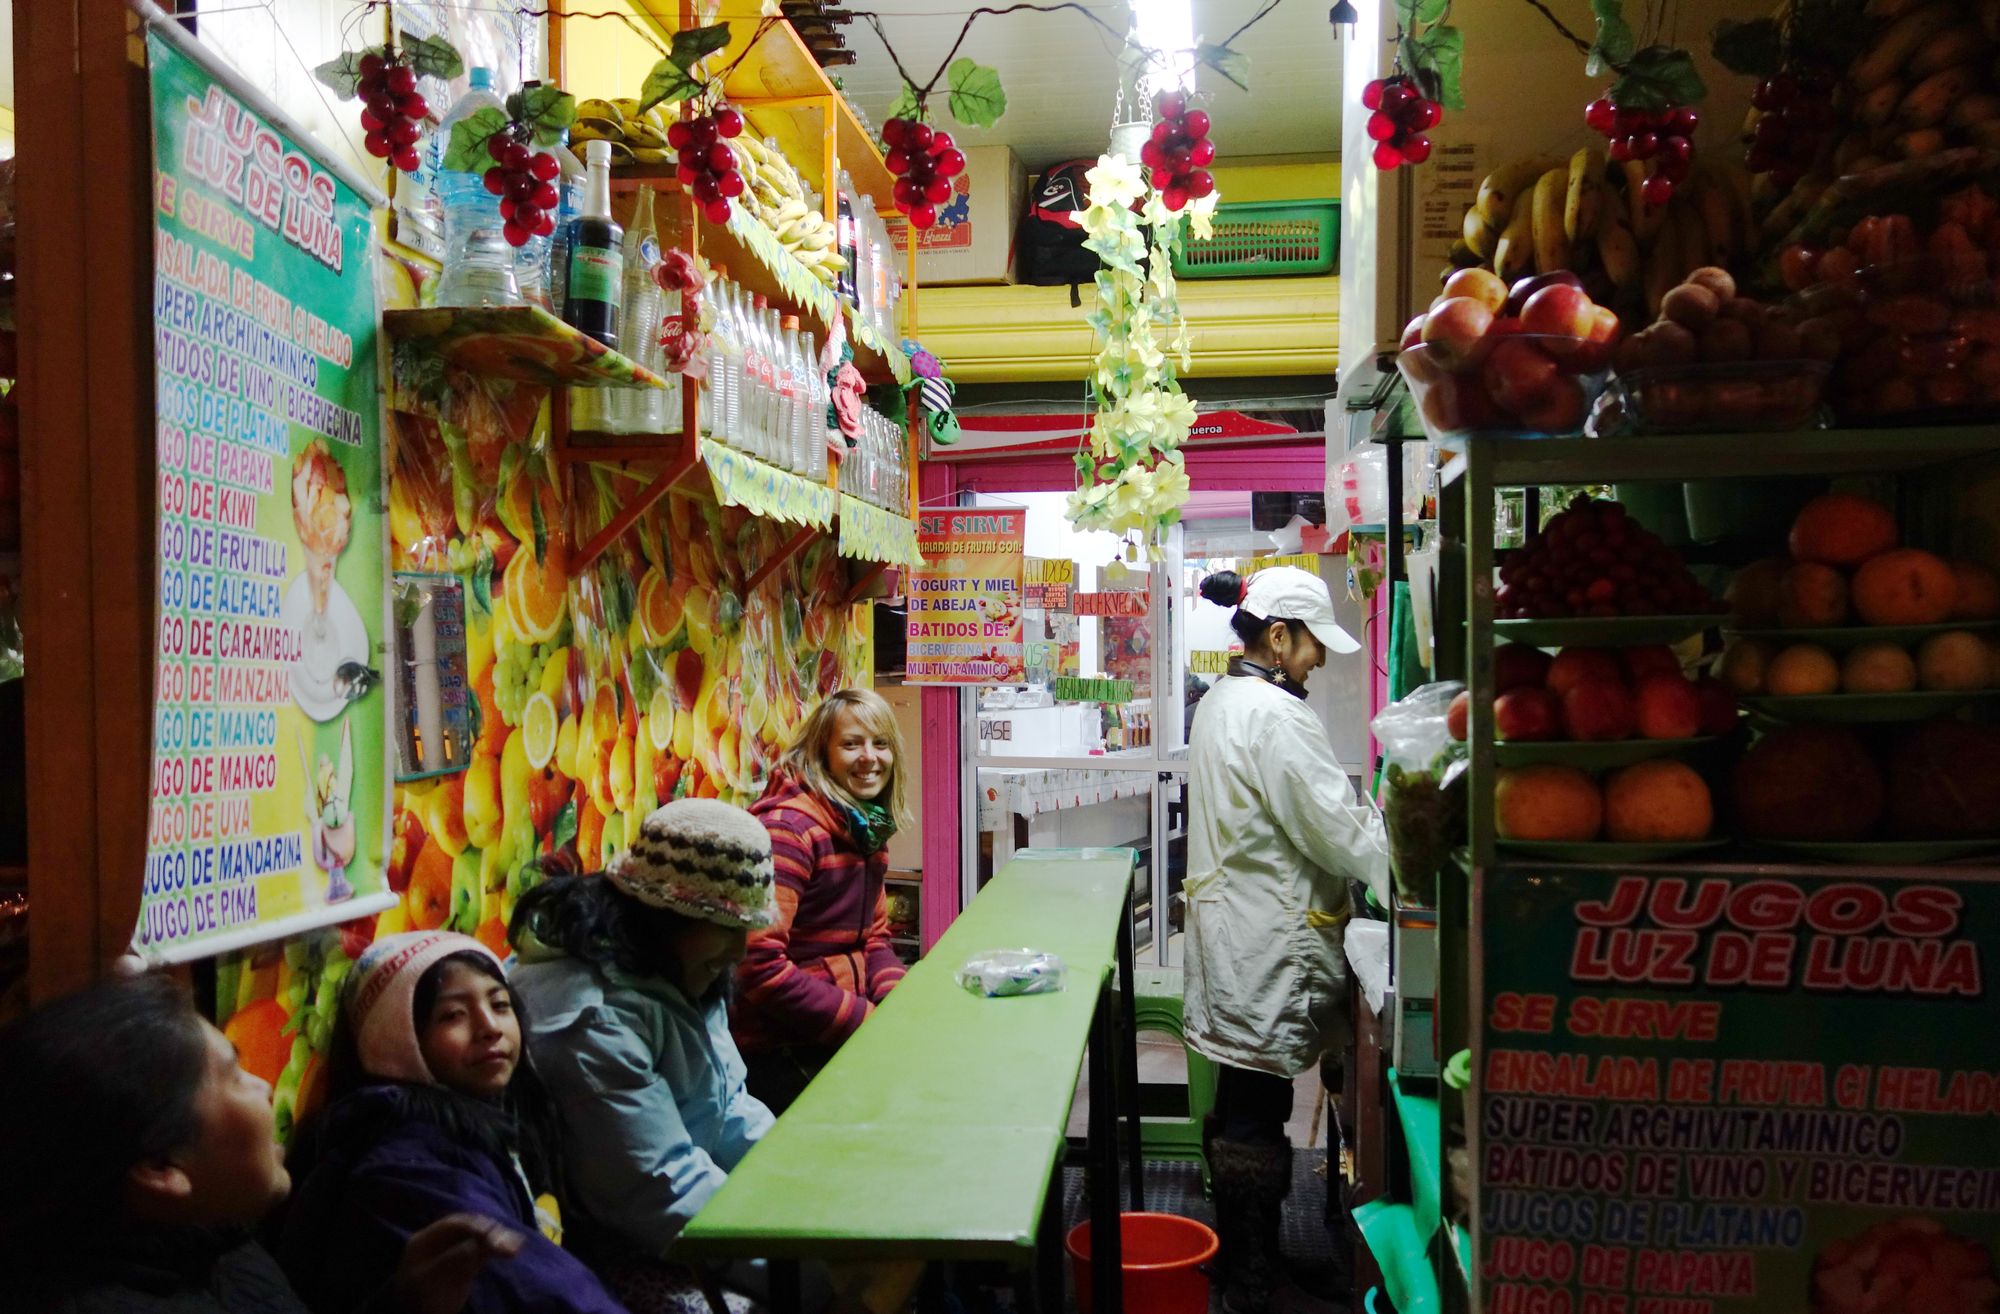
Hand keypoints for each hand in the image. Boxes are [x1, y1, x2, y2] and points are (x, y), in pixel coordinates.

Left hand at [389, 1212, 524, 1313]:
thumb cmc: (420, 1300)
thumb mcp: (431, 1279)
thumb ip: (452, 1259)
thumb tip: (475, 1244)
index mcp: (425, 1241)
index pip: (452, 1225)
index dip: (472, 1226)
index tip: (490, 1233)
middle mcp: (440, 1242)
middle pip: (468, 1230)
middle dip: (489, 1233)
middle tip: (507, 1243)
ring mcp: (453, 1252)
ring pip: (479, 1239)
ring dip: (497, 1240)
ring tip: (515, 1248)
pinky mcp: (465, 1264)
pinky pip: (483, 1251)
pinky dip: (497, 1250)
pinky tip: (512, 1249)